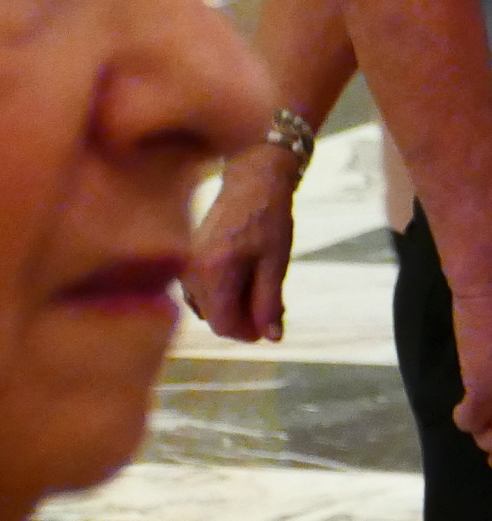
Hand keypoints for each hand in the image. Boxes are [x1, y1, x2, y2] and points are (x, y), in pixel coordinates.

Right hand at [183, 147, 300, 342]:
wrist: (251, 181)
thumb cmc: (268, 219)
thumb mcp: (276, 262)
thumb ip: (270, 302)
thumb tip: (271, 338)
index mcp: (213, 273)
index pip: (223, 324)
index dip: (248, 332)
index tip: (270, 324)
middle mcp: (191, 273)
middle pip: (214, 318)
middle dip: (243, 319)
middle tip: (272, 302)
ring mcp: (185, 267)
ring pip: (208, 307)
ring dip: (234, 306)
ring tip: (261, 284)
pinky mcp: (187, 262)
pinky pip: (203, 293)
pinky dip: (224, 294)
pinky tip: (245, 279)